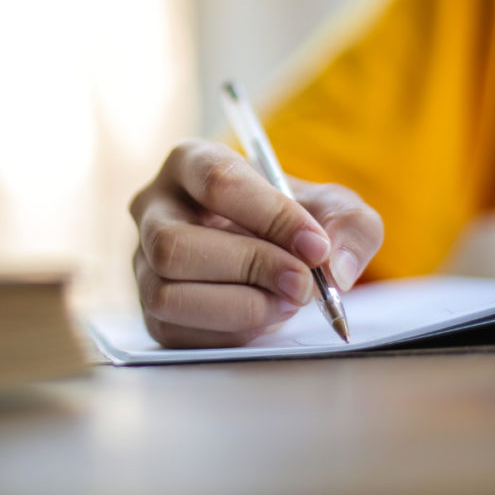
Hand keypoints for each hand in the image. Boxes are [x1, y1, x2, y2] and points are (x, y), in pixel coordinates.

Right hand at [129, 139, 383, 347]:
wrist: (277, 254)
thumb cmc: (296, 220)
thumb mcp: (335, 208)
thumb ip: (350, 226)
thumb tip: (336, 268)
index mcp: (192, 161)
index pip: (217, 181)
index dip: (269, 216)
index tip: (315, 246)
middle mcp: (154, 208)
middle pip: (175, 244)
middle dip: (248, 269)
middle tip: (302, 284)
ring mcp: (143, 262)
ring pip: (167, 294)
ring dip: (239, 307)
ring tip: (287, 302)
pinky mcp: (150, 310)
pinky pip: (175, 332)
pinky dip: (229, 333)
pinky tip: (264, 318)